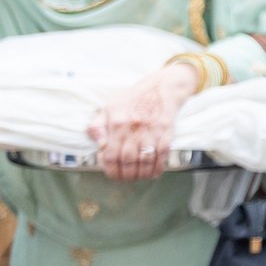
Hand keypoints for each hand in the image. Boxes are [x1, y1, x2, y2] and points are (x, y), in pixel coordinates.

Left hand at [90, 63, 196, 180]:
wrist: (162, 87)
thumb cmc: (133, 98)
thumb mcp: (109, 106)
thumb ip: (98, 125)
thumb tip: (98, 144)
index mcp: (117, 122)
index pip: (110, 154)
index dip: (109, 169)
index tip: (110, 172)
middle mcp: (134, 128)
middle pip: (127, 161)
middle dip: (124, 175)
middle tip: (124, 179)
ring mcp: (152, 131)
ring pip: (144, 161)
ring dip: (140, 174)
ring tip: (137, 177)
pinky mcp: (167, 132)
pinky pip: (162, 155)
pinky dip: (157, 168)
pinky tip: (153, 173)